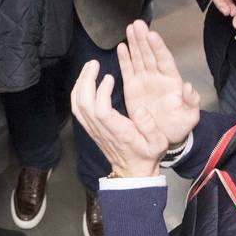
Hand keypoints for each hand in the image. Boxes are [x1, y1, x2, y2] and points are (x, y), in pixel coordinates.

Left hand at [71, 60, 170, 178]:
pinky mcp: (90, 128)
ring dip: (80, 84)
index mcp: (118, 132)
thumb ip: (150, 126)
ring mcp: (93, 130)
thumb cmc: (146, 155)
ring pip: (77, 106)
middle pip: (84, 105)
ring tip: (88, 68)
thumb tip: (139, 109)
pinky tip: (84, 81)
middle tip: (94, 63)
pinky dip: (77, 93)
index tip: (109, 78)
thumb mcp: (158, 143)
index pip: (101, 111)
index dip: (101, 93)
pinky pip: (77, 109)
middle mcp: (102, 130)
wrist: (133, 171)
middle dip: (86, 81)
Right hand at [119, 21, 200, 147]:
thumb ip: (191, 102)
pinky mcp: (132, 88)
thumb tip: (189, 87)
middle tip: (137, 24)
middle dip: (143, 39)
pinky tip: (121, 47)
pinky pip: (127, 70)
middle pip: (149, 54)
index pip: (164, 60)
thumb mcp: (190, 117)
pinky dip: (124, 59)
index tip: (152, 34)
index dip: (158, 47)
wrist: (163, 138)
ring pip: (138, 58)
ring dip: (134, 43)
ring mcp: (144, 81)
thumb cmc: (179, 126)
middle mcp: (157, 77)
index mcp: (172, 82)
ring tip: (129, 29)